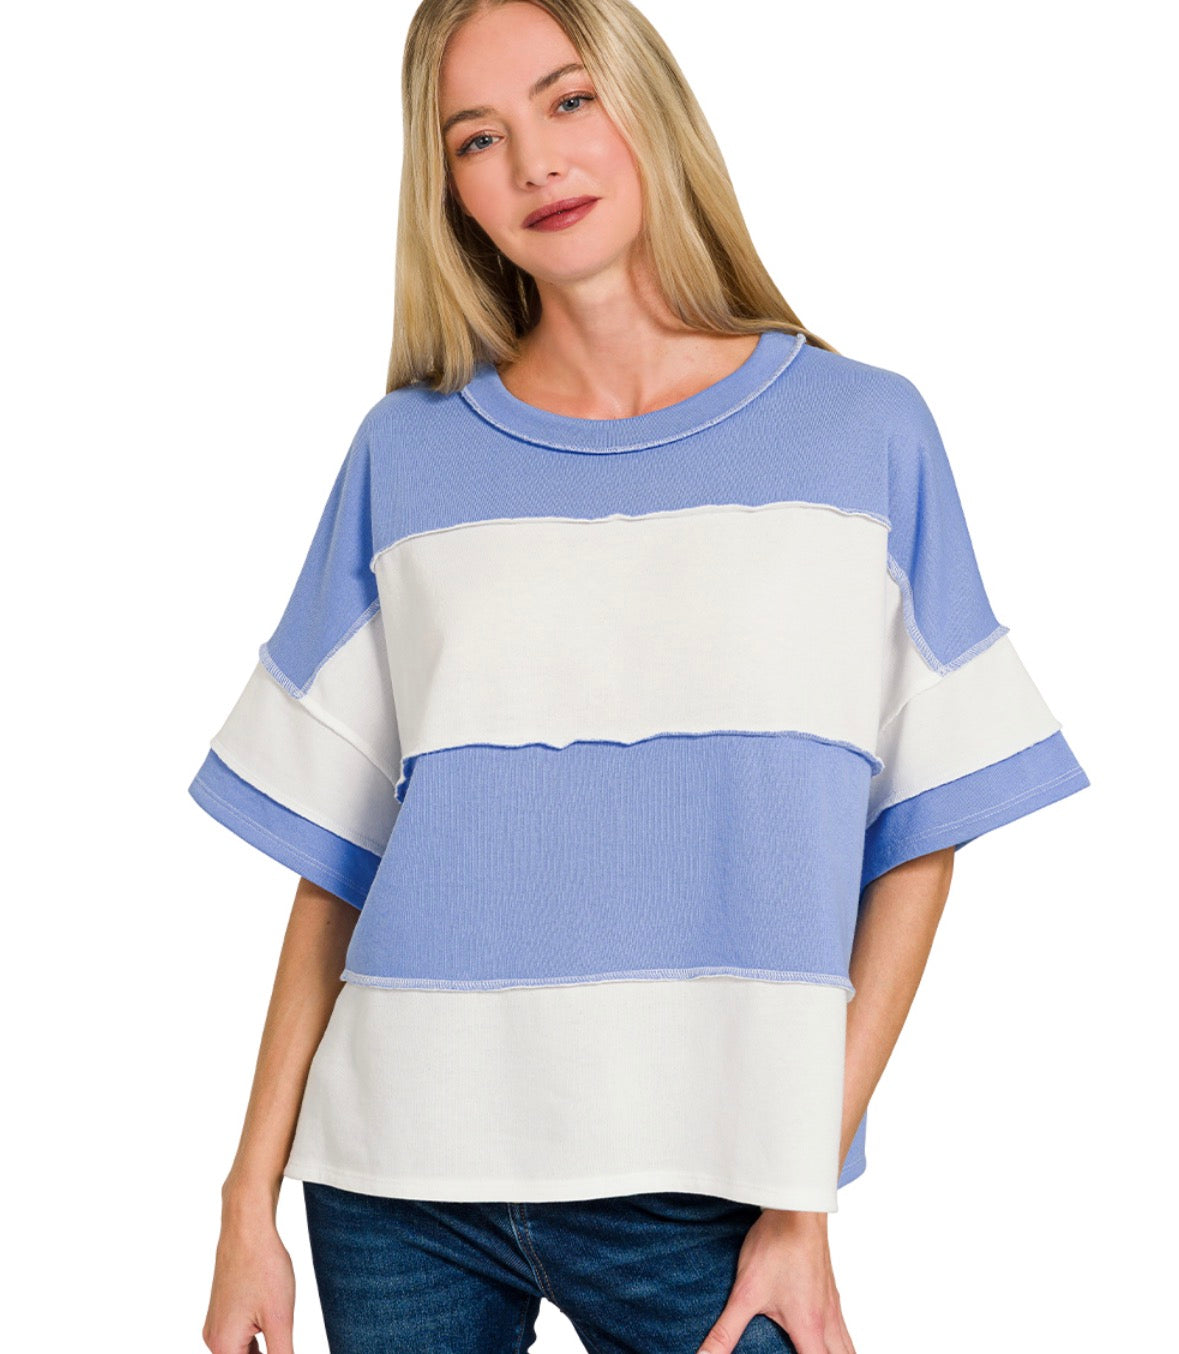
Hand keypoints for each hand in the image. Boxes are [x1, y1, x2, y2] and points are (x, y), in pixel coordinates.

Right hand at [202, 1207, 295, 1353]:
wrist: (248, 1228)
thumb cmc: (263, 1266)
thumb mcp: (280, 1319)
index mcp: (223, 1345)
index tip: (284, 1345)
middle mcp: (214, 1338)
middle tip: (284, 1338)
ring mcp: (217, 1324)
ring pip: (243, 1352)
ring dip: (264, 1350)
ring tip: (278, 1324)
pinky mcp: (224, 1311)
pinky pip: (241, 1336)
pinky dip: (258, 1338)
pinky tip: (274, 1325)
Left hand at [695, 1209, 855, 1353]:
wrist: (797, 1208)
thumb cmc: (776, 1247)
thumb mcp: (745, 1292)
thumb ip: (725, 1332)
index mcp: (810, 1329)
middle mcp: (828, 1321)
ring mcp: (832, 1304)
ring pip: (847, 1345)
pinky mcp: (830, 1290)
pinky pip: (843, 1326)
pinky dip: (839, 1341)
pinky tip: (823, 1335)